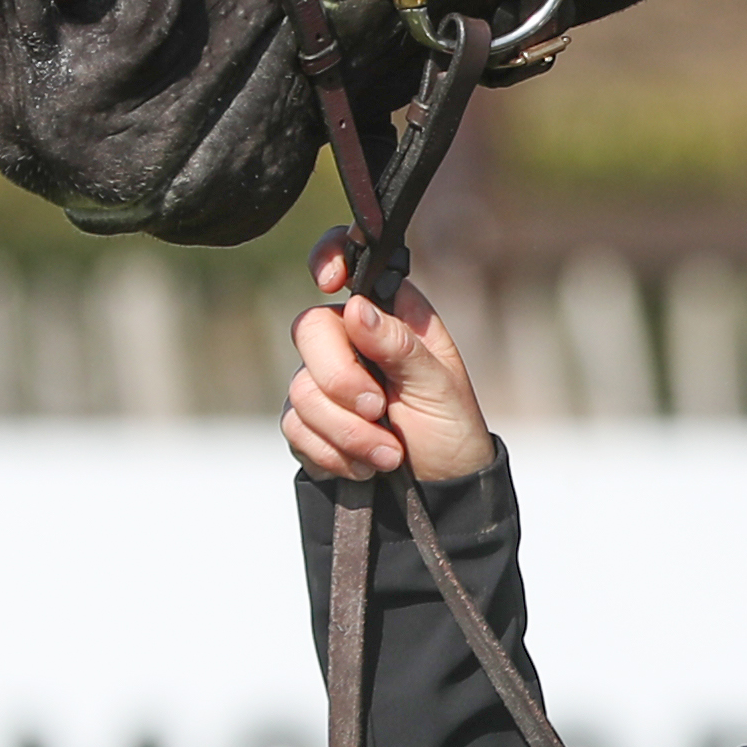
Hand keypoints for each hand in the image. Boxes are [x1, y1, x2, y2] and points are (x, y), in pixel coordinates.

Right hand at [281, 239, 494, 483]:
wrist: (440, 489)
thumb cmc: (451, 427)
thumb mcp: (440, 385)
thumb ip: (399, 345)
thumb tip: (356, 308)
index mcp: (390, 316)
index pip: (349, 265)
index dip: (328, 257)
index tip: (328, 282)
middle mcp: (351, 339)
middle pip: (309, 331)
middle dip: (341, 382)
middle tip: (379, 410)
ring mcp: (325, 381)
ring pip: (300, 391)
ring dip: (348, 433)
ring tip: (389, 454)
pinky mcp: (308, 422)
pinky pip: (295, 429)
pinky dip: (333, 454)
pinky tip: (366, 466)